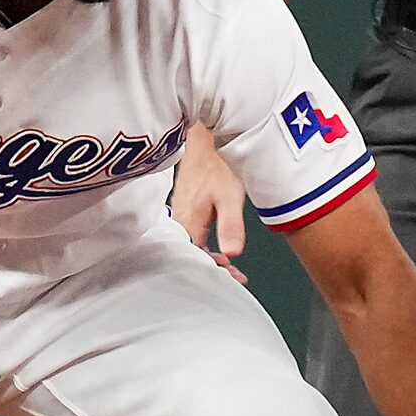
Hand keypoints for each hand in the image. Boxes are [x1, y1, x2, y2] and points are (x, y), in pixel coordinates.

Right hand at [169, 122, 247, 284]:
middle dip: (213, 266)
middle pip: (193, 251)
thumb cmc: (218, 165)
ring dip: (210, 254)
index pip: (197, 257)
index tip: (233, 277)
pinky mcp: (185, 204)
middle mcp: (180, 218)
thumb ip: (230, 225)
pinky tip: (216, 242)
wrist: (205, 138)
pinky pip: (192, 230)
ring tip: (229, 264)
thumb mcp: (230, 197)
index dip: (215, 270)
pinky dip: (205, 240)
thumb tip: (232, 253)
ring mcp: (181, 210)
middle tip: (235, 275)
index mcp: (188, 222)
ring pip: (193, 241)